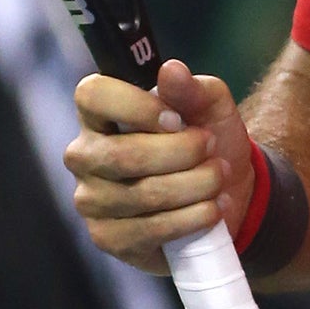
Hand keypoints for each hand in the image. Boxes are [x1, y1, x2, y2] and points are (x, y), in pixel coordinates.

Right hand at [65, 59, 253, 271]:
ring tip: (219, 177)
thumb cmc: (208, 139)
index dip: (135, 106)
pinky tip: (213, 208)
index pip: (93, 96)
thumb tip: (171, 71)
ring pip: (142, 195)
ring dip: (195, 185)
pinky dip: (192, 218)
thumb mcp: (211, 106)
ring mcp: (92, 200)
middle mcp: (85, 155)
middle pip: (122, 155)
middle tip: (211, 147)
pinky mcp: (109, 238)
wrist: (224, 192)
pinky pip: (150, 230)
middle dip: (181, 152)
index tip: (176, 119)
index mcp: (99, 112)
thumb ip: (192, 88)